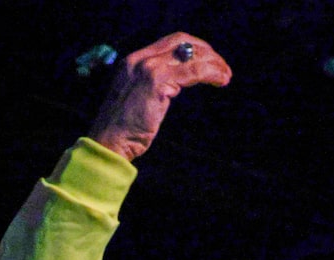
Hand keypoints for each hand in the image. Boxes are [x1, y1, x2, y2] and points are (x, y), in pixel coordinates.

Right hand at [88, 32, 231, 162]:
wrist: (108, 143)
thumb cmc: (122, 131)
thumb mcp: (136, 100)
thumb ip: (154, 87)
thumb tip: (176, 85)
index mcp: (133, 61)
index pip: (169, 43)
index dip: (193, 48)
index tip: (208, 61)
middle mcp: (139, 59)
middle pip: (181, 42)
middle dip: (206, 51)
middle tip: (221, 67)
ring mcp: (147, 68)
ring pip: (190, 55)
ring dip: (213, 63)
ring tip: (225, 76)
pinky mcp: (156, 81)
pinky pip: (192, 71)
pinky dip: (210, 73)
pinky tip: (220, 81)